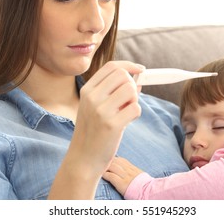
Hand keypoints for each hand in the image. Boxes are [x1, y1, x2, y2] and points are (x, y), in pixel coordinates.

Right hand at [49, 61, 144, 198]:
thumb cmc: (93, 131)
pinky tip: (126, 122)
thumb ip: (114, 91)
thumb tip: (138, 78)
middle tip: (129, 100)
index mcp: (87, 90)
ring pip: (131, 89)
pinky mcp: (112, 125)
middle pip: (123, 75)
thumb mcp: (96, 107)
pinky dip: (136, 113)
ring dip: (134, 99)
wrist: (83, 158)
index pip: (112, 66)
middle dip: (132, 85)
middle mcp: (91, 97)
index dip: (129, 66)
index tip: (140, 70)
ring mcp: (100, 111)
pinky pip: (136, 107)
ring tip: (126, 111)